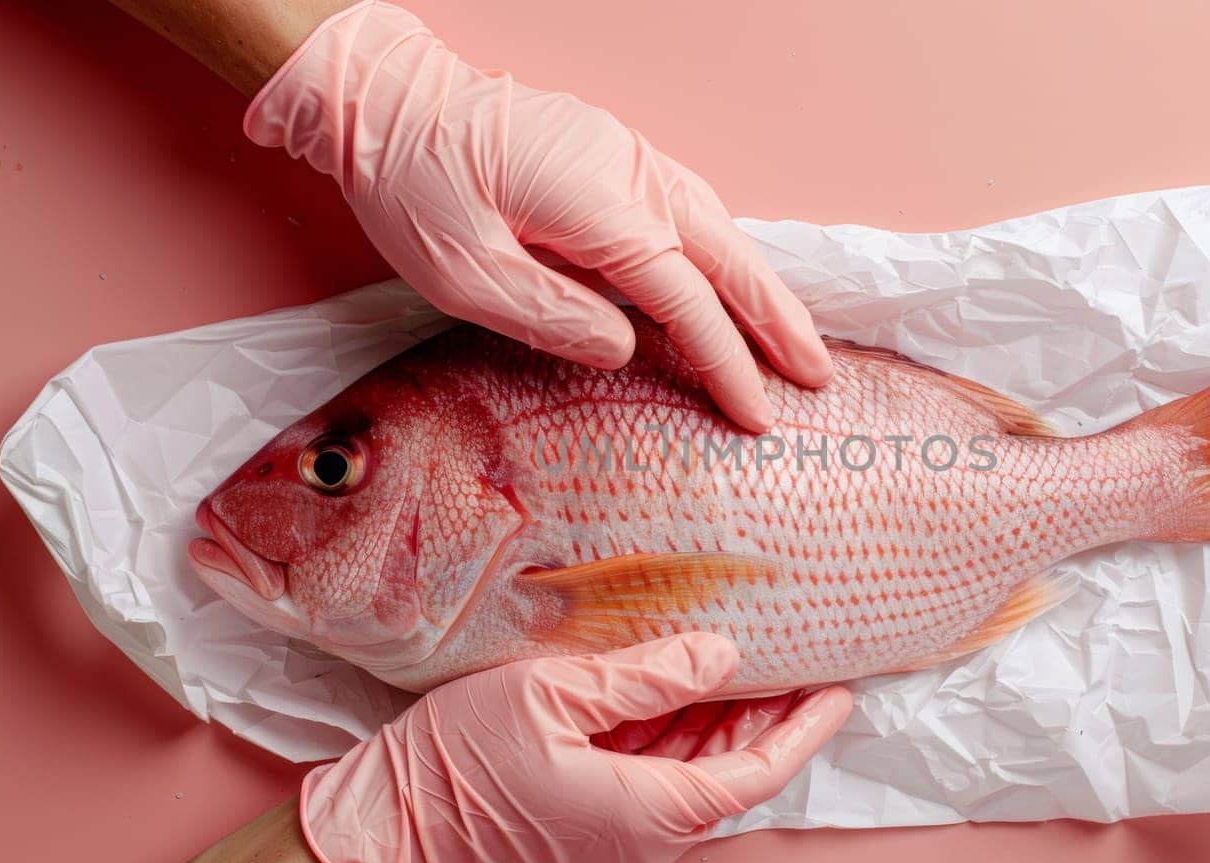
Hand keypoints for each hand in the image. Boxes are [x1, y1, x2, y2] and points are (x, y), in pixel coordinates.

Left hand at [244, 0, 832, 430]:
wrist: (389, 101)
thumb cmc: (413, 187)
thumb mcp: (460, 273)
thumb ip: (550, 316)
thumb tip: (627, 351)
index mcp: (600, 208)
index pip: (687, 299)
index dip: (727, 362)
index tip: (756, 415)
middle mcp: (631, 175)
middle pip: (730, 257)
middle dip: (780, 322)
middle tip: (820, 379)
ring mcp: (628, 157)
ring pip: (722, 228)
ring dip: (764, 287)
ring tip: (798, 342)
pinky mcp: (615, 154)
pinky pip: (694, 208)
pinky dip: (728, 253)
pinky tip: (738, 281)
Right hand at [300, 633, 852, 862]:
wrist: (380, 842)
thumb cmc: (459, 772)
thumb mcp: (554, 698)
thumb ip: (644, 676)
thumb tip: (720, 653)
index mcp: (657, 809)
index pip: (762, 768)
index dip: (806, 726)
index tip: (841, 688)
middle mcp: (647, 831)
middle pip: (733, 767)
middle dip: (771, 714)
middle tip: (797, 656)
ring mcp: (615, 831)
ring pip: (692, 770)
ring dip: (721, 718)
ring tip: (743, 660)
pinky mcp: (583, 819)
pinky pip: (648, 774)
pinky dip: (671, 729)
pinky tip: (666, 684)